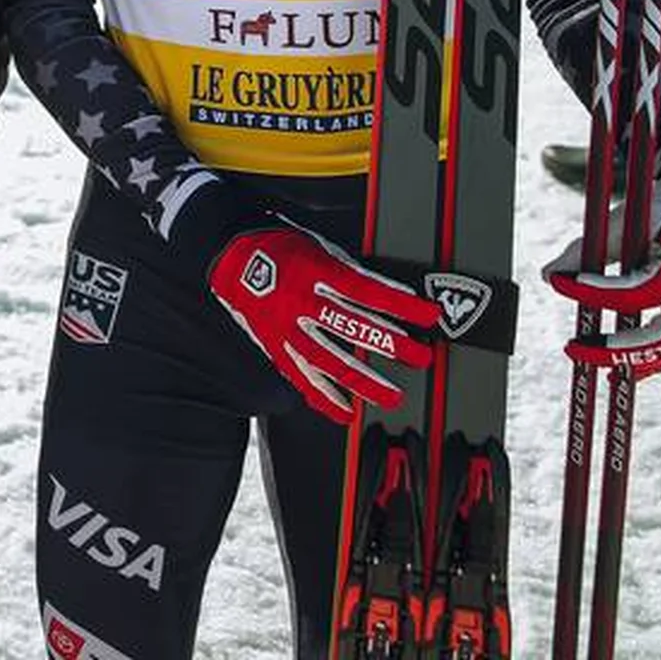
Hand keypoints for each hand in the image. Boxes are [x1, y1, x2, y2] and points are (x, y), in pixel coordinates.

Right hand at [208, 222, 439, 424]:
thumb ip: (352, 273)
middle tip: (420, 357)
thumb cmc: (279, 248)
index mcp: (315, 272)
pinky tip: (344, 412)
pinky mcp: (273, 344)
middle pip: (353, 328)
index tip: (429, 315)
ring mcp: (285, 327)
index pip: (368, 292)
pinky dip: (322, 397)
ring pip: (328, 360)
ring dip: (363, 381)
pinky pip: (299, 375)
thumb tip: (391, 295)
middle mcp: (300, 301)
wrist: (230, 253)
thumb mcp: (320, 247)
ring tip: (391, 397)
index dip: (402, 306)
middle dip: (392, 345)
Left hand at [546, 217, 660, 378]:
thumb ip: (588, 248)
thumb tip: (548, 275)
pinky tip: (619, 369)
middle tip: (570, 347)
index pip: (633, 293)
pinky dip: (646, 360)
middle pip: (654, 342)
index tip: (559, 283)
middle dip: (611, 351)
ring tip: (592, 363)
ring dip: (628, 362)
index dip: (593, 292)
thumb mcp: (628, 220)